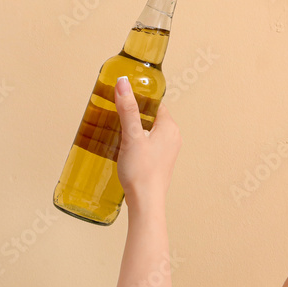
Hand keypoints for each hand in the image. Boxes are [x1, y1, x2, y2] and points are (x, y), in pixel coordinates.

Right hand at [114, 76, 180, 213]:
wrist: (145, 203)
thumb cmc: (141, 172)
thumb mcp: (131, 136)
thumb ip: (127, 109)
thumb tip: (123, 83)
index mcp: (170, 127)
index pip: (155, 103)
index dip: (139, 99)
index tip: (123, 96)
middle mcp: (172, 138)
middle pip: (151, 116)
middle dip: (134, 113)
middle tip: (115, 111)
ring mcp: (167, 151)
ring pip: (149, 131)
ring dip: (134, 128)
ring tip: (116, 127)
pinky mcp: (160, 163)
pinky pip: (149, 144)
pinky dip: (137, 141)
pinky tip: (123, 146)